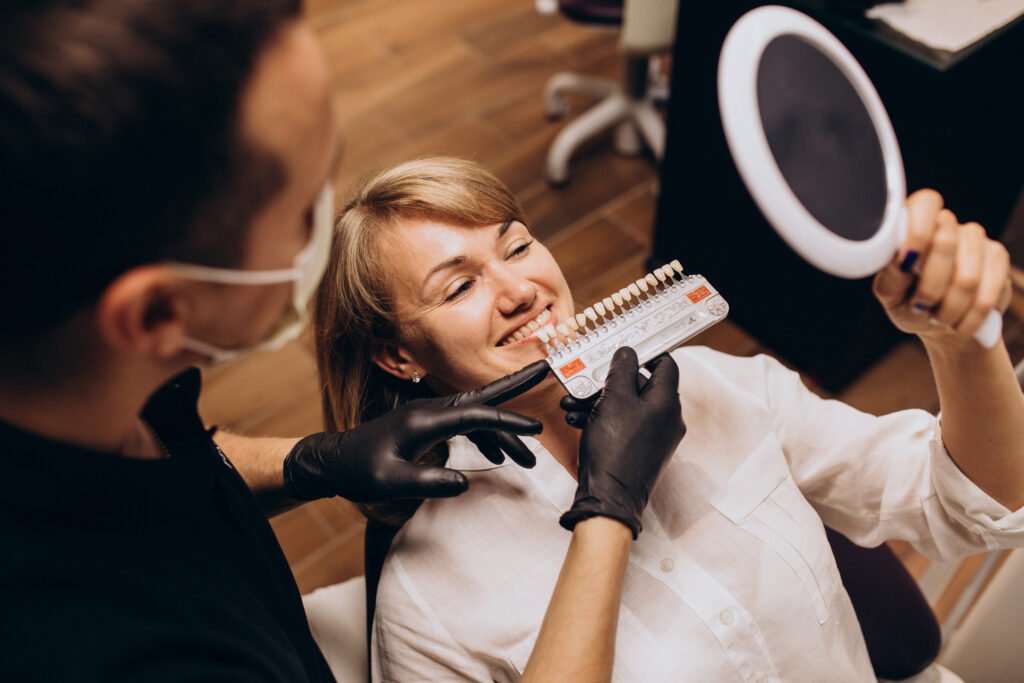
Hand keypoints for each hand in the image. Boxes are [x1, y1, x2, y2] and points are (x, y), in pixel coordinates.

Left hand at [283, 361, 548, 503]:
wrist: (335, 461)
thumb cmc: (360, 471)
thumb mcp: (391, 482)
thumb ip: (427, 481)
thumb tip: (465, 484)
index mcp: (426, 420)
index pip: (477, 415)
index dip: (508, 420)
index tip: (536, 428)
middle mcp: (431, 410)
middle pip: (482, 396)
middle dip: (516, 384)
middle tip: (547, 368)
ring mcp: (430, 415)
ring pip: (477, 416)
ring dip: (503, 432)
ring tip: (529, 459)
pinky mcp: (427, 424)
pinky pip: (465, 425)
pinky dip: (485, 437)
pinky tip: (496, 456)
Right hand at [559, 348, 684, 538]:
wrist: (609, 498)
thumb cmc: (614, 449)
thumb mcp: (613, 399)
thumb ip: (621, 370)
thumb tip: (627, 353)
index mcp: (667, 402)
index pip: (665, 364)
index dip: (644, 353)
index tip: (622, 350)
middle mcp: (667, 419)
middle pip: (641, 385)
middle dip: (609, 381)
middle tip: (587, 380)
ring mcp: (656, 437)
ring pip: (628, 406)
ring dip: (600, 400)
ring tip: (573, 403)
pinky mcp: (642, 451)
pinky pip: (624, 425)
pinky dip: (604, 419)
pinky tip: (578, 420)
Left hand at [873, 189, 1010, 344]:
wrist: (939, 322)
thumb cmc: (908, 302)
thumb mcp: (891, 292)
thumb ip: (892, 274)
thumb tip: (901, 261)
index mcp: (913, 222)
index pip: (925, 204)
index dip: (918, 232)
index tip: (908, 262)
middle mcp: (946, 222)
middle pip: (944, 243)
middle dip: (930, 287)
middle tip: (921, 306)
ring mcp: (973, 237)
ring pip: (967, 277)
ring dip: (950, 308)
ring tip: (939, 317)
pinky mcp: (997, 255)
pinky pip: (988, 291)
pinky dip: (971, 316)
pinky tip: (959, 322)